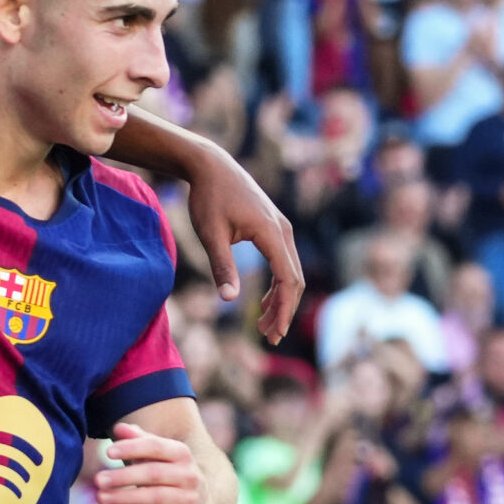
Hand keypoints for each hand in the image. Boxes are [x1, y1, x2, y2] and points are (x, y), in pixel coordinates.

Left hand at [93, 422, 214, 503]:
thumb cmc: (168, 475)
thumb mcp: (157, 456)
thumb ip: (138, 440)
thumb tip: (119, 427)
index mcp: (181, 454)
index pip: (156, 446)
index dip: (132, 448)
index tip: (108, 452)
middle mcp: (189, 475)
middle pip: (153, 473)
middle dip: (123, 476)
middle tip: (98, 480)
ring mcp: (190, 499)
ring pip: (155, 497)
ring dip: (125, 497)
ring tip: (100, 498)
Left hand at [180, 145, 305, 341]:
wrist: (212, 166)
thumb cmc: (208, 198)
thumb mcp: (211, 234)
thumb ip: (222, 266)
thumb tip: (229, 300)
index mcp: (271, 233)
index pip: (288, 279)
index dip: (283, 309)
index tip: (273, 333)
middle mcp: (283, 231)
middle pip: (295, 279)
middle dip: (284, 311)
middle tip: (268, 337)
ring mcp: (282, 228)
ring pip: (291, 272)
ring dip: (281, 300)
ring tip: (263, 325)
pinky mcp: (275, 228)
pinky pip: (284, 262)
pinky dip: (278, 285)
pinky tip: (263, 301)